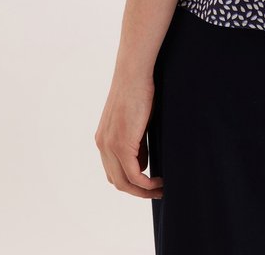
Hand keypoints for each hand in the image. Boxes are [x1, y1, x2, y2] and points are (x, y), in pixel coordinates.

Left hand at [94, 76, 163, 198]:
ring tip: (161, 188)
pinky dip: (147, 183)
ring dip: (143, 191)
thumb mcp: (136, 122)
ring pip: (124, 182)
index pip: (114, 171)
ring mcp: (110, 145)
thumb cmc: (139, 90)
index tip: (149, 182)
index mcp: (103, 139)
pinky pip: (134, 174)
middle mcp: (102, 145)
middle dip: (138, 191)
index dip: (131, 181)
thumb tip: (143, 164)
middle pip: (117, 181)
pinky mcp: (122, 144)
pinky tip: (159, 181)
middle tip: (158, 191)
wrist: (134, 73)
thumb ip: (136, 143)